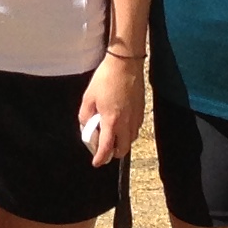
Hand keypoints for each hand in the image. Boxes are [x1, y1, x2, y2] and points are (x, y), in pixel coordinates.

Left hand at [77, 51, 142, 166]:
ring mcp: (136, 116)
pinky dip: (128, 132)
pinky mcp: (141, 110)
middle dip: (113, 153)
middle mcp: (126, 122)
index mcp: (112, 120)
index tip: (96, 163)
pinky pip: (136, 128)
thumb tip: (86, 126)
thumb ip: (85, 115)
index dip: (101, 158)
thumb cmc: (105, 78)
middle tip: (104, 150)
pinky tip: (120, 123)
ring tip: (111, 135)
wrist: (125, 64)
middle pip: (123, 149)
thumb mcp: (88, 97)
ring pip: (131, 139)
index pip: (107, 147)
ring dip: (122, 142)